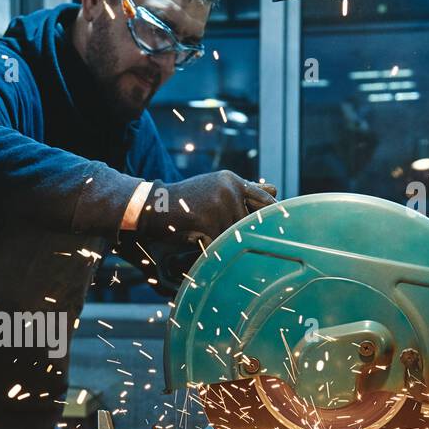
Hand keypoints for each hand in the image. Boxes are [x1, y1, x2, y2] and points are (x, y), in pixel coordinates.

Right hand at [137, 171, 276, 243]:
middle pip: (249, 221)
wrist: (153, 205)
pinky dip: (213, 247)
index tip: (272, 228)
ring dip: (224, 241)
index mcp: (232, 180)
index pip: (264, 199)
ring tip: (209, 239)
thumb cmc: (186, 200)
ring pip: (235, 234)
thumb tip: (275, 189)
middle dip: (242, 232)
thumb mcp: (216, 188)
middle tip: (235, 241)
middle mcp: (229, 188)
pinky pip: (220, 242)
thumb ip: (244, 190)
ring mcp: (219, 203)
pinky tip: (201, 244)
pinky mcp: (208, 220)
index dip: (270, 215)